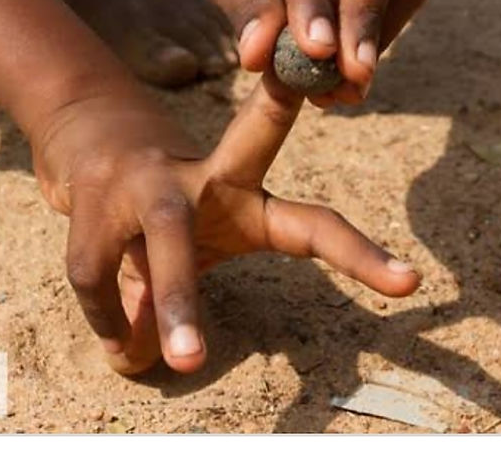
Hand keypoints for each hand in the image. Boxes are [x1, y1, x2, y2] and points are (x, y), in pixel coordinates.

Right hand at [32, 74, 421, 374]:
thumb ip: (171, 303)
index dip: (359, 252)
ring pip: (170, 244)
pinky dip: (107, 319)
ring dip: (175, 306)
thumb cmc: (164, 208)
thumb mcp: (189, 248)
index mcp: (247, 196)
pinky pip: (96, 274)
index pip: (312, 223)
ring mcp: (152, 182)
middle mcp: (207, 177)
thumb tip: (135, 359)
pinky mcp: (95, 197)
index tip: (410, 283)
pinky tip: (119, 346)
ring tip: (175, 363)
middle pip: (248, 211)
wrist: (91, 136)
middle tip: (301, 297)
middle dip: (304, 210)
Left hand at [186, 0, 427, 105]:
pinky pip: (404, 0)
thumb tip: (260, 57)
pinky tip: (346, 71)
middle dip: (366, 17)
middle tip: (354, 75)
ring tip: (340, 90)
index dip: (313, 0)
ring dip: (375, 41)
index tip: (316, 52)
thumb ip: (244, 4)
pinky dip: (378, 41)